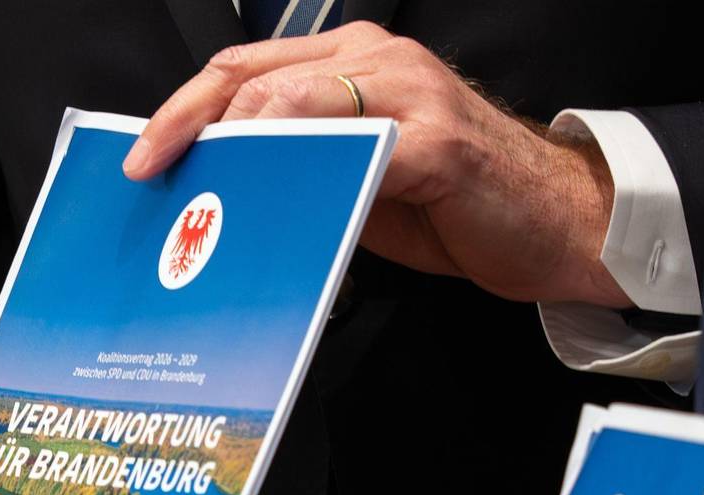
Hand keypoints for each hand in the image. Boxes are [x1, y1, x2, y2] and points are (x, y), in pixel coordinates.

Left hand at [124, 21, 628, 306]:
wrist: (556, 222)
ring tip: (202, 191)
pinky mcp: (438, 143)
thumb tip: (236, 188)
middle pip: (255, 76)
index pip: (248, 69)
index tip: (147, 154)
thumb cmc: (461, 203)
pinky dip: (309, 172)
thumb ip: (310, 165)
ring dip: (238, 146)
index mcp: (357, 63)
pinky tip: (277, 203)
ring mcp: (411, 95)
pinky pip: (356, 150)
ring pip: (296, 99)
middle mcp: (380, 62)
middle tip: (152, 172)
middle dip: (192, 124)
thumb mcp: (368, 178)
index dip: (187, 109)